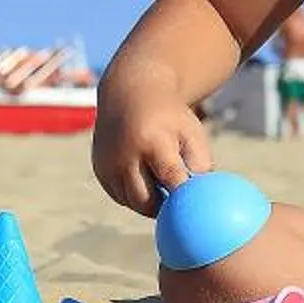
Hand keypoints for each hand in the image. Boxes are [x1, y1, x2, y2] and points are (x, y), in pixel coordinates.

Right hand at [92, 84, 213, 216]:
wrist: (130, 94)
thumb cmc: (170, 118)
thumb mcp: (191, 132)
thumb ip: (202, 164)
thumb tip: (204, 198)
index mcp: (152, 140)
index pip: (170, 178)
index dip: (183, 197)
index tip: (194, 207)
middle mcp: (125, 154)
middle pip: (146, 201)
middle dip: (164, 208)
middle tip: (178, 205)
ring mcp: (108, 163)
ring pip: (132, 202)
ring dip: (149, 201)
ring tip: (161, 180)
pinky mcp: (100, 170)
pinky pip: (120, 195)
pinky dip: (134, 193)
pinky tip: (144, 175)